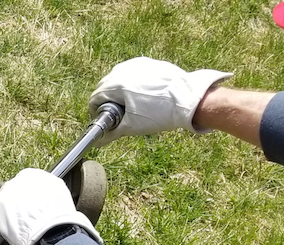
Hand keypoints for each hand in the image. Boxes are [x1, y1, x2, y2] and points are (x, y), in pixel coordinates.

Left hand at [0, 169, 100, 244]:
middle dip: (11, 206)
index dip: (23, 199)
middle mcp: (18, 181)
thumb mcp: (60, 197)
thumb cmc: (60, 218)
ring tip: (9, 228)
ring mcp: (5, 194)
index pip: (22, 184)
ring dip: (1, 215)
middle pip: (9, 192)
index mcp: (35, 176)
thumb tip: (50, 202)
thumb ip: (49, 195)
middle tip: (18, 220)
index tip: (26, 209)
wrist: (53, 230)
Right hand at [89, 57, 232, 143]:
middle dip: (106, 100)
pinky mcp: (149, 62)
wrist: (188, 99)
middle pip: (104, 86)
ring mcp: (136, 64)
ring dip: (118, 90)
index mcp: (116, 84)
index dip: (95, 111)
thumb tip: (98, 143)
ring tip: (130, 104)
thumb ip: (111, 134)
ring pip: (117, 77)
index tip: (103, 120)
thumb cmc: (159, 113)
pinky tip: (141, 95)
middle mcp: (123, 70)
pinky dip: (131, 83)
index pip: (95, 97)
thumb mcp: (132, 126)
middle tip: (116, 113)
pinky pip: (132, 72)